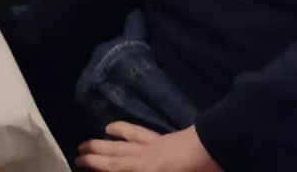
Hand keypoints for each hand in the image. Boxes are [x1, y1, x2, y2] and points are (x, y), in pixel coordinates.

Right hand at [78, 124, 221, 171]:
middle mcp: (146, 156)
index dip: (95, 163)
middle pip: (117, 153)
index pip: (114, 167)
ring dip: (114, 137)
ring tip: (102, 132)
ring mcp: (157, 145)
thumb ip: (146, 167)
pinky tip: (132, 129)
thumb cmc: (197, 171)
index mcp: (146, 169)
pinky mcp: (170, 139)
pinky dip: (133, 129)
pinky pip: (146, 133)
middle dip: (97, 151)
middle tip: (78, 147)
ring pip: (129, 140)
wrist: (219, 149)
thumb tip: (124, 163)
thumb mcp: (166, 171)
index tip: (77, 160)